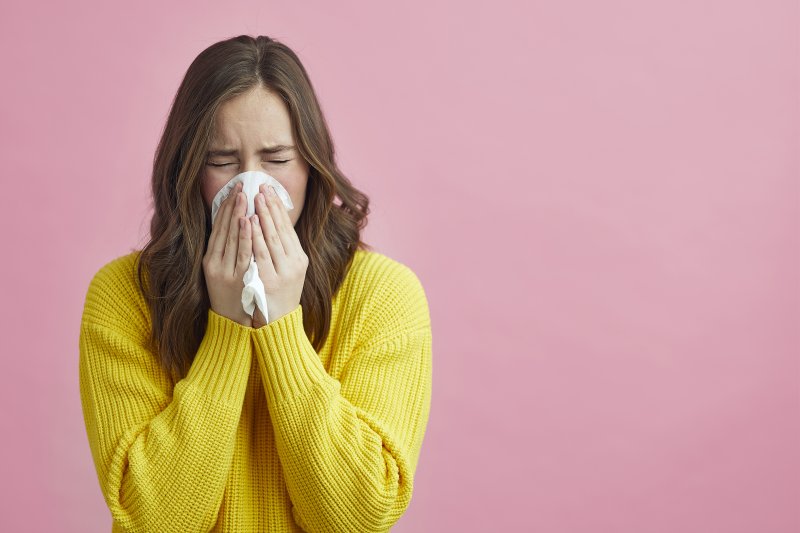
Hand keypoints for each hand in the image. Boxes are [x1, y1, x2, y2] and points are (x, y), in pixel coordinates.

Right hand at [202, 182, 252, 326]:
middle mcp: (215, 264)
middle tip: (240, 186)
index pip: (217, 228)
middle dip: (232, 206)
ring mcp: (226, 272)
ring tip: (243, 197)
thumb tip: (237, 226)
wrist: (233, 325)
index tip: (233, 191)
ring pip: (231, 238)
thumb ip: (228, 252)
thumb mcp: (224, 273)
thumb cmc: (232, 296)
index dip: (225, 209)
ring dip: (236, 216)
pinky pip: (242, 253)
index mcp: (210, 261)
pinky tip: (248, 221)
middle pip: (223, 230)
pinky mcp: (237, 279)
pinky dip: (244, 236)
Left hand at [249, 184, 307, 325]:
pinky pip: (259, 253)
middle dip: (270, 207)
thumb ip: (283, 250)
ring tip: (255, 198)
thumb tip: (274, 223)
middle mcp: (293, 265)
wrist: (276, 323)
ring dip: (262, 216)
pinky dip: (254, 235)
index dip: (279, 209)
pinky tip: (249, 221)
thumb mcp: (288, 271)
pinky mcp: (265, 281)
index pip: (288, 229)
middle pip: (280, 230)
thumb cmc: (278, 294)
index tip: (270, 191)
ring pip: (270, 238)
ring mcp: (280, 273)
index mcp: (299, 260)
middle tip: (261, 187)